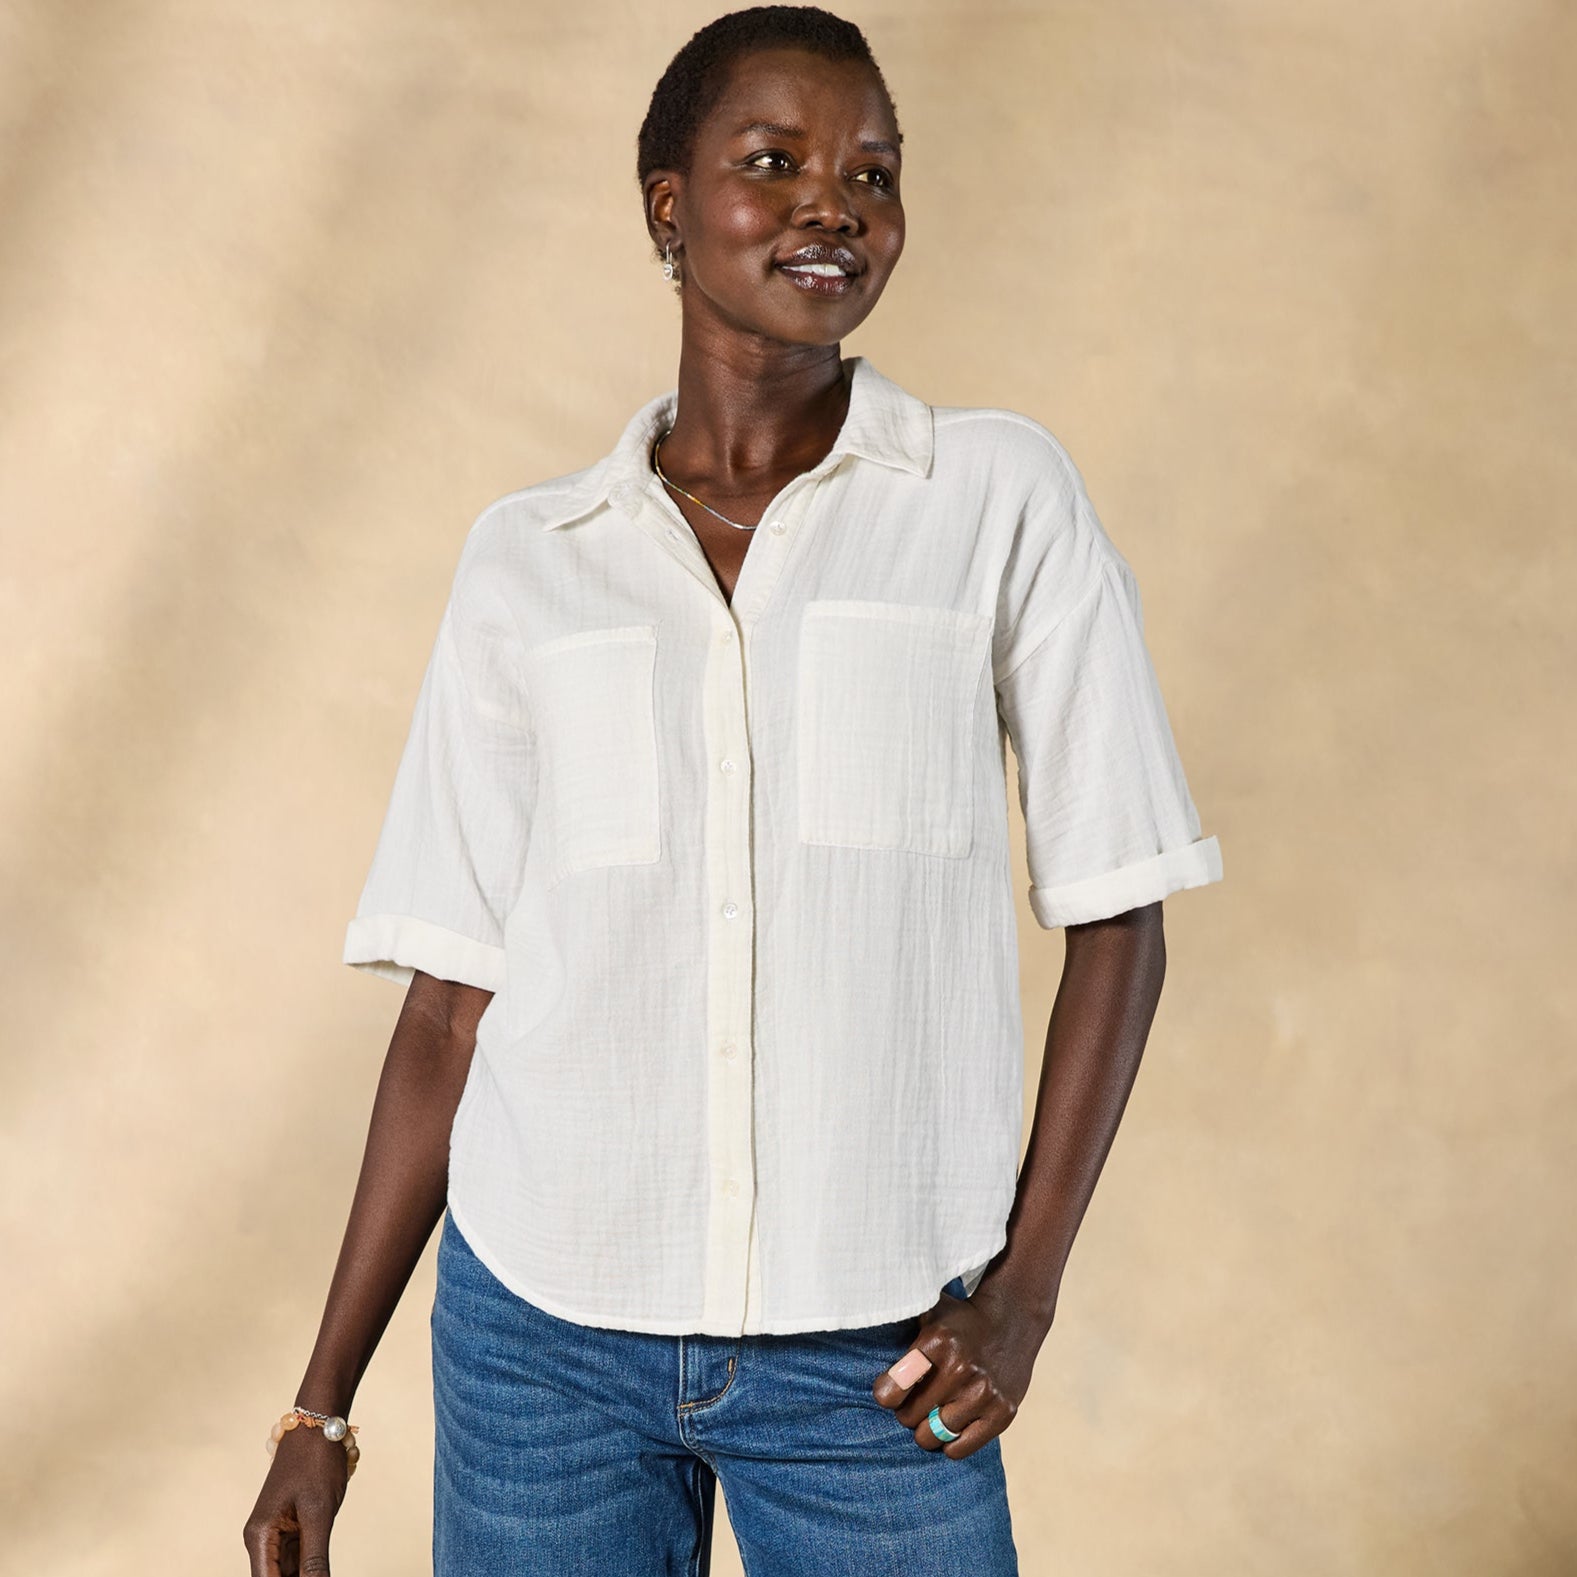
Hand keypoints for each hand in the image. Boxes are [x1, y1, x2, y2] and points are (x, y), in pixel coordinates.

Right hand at [242, 1425, 348, 1574]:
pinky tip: (325, 1571)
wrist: (320, 1423)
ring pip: (290, 1572)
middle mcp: (263, 1539)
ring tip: (326, 1572)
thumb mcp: (319, 1513)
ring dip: (308, 1575)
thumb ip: (315, 1559)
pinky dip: (312, 1567)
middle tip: (324, 1576)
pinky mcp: (294, 1526)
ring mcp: (278, 1533)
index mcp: (260, 1537)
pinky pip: (300, 1557)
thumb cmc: (316, 1461)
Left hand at [871, 1280, 1043, 1457]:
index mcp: (938, 1342)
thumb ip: (898, 1318)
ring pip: (932, 1436)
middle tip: (914, 1401)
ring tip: (930, 1415)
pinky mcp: (1003, 1414)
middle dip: (906, 1412)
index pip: (891, 1390)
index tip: (888, 1392)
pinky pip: (959, 1449)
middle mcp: (960, 1369)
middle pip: (908, 1417)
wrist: (1012, 1322)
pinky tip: (950, 1427)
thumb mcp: (929, 1310)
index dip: (885, 1395)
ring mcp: (984, 1394)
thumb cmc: (959, 1320)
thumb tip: (855, 1318)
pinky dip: (949, 1445)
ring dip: (926, 1430)